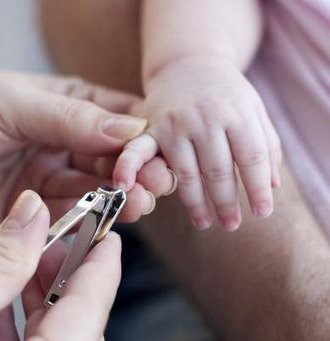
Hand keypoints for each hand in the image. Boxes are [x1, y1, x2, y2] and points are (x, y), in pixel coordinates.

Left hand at [0, 68, 166, 250]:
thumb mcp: (7, 101)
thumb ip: (68, 118)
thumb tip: (130, 128)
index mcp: (59, 106)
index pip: (115, 116)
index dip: (140, 131)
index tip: (153, 146)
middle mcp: (60, 144)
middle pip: (115, 157)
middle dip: (139, 168)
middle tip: (155, 179)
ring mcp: (48, 182)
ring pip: (99, 191)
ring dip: (123, 196)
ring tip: (137, 199)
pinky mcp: (32, 219)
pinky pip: (72, 221)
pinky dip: (94, 221)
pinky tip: (110, 218)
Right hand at [0, 190, 120, 340]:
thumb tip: (34, 213)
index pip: (93, 308)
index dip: (103, 263)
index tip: (106, 234)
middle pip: (81, 327)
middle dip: (69, 279)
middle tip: (55, 242)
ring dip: (45, 303)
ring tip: (28, 265)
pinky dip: (25, 332)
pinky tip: (5, 307)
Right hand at [113, 57, 281, 230]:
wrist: (189, 62)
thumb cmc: (226, 93)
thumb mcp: (255, 109)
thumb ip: (267, 145)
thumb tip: (272, 187)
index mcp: (236, 112)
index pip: (251, 158)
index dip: (258, 189)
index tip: (262, 212)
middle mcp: (204, 118)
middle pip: (218, 171)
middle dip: (226, 203)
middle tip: (232, 224)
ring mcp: (174, 124)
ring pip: (186, 173)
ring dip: (196, 204)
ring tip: (205, 223)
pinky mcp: (151, 127)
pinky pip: (137, 151)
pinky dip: (127, 169)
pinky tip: (123, 189)